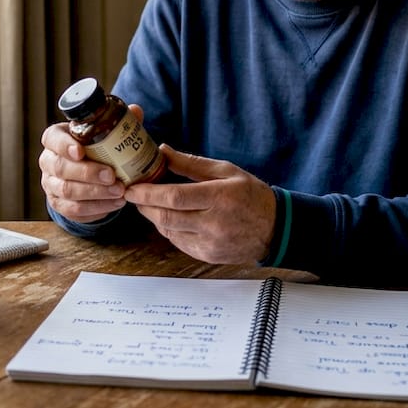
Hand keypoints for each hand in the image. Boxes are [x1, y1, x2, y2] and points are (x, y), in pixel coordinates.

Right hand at [38, 106, 135, 222]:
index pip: (52, 139)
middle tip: (112, 175)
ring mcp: (51, 185)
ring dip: (96, 192)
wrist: (86, 177)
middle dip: (88, 173)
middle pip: (61, 168)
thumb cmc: (94, 149)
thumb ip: (118, 123)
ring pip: (68, 191)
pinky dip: (97, 208)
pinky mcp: (59, 204)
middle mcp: (48, 161)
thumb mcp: (102, 134)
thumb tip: (135, 110)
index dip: (64, 145)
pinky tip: (115, 203)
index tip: (81, 151)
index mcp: (55, 139)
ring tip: (119, 191)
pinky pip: (74, 209)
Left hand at [123, 145, 275, 264]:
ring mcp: (210, 243)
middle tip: (133, 195)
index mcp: (219, 197)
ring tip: (148, 204)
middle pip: (166, 217)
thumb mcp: (226, 171)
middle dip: (145, 205)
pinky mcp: (208, 256)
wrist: (275, 228)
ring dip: (154, 217)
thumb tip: (163, 151)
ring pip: (169, 232)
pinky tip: (168, 218)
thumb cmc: (251, 195)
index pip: (174, 197)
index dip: (148, 193)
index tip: (132, 187)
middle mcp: (213, 223)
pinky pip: (179, 242)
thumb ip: (191, 164)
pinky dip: (169, 230)